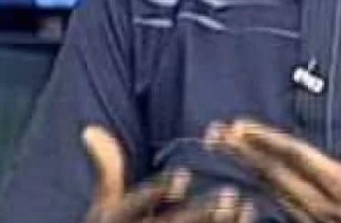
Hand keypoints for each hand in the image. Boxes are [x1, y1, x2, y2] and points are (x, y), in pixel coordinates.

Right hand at [82, 126, 254, 222]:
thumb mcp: (106, 209)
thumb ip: (107, 172)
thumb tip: (90, 128)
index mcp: (115, 222)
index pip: (135, 206)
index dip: (158, 191)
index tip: (183, 174)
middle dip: (201, 213)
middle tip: (231, 192)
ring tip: (247, 205)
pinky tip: (250, 217)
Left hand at [205, 105, 340, 222]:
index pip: (295, 157)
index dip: (266, 140)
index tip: (240, 126)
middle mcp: (320, 205)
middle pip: (273, 173)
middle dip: (243, 151)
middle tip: (216, 133)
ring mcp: (313, 220)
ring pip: (270, 189)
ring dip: (245, 166)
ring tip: (223, 146)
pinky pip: (278, 205)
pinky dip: (259, 187)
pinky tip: (246, 176)